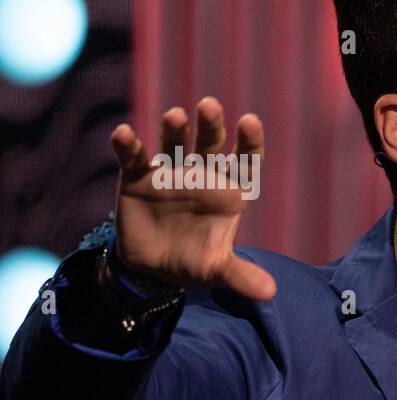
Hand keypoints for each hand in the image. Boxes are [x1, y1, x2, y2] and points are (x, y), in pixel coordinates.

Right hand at [109, 97, 275, 300]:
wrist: (153, 270)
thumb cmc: (195, 262)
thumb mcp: (217, 271)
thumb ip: (241, 276)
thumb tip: (269, 294)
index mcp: (228, 191)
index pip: (244, 161)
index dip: (249, 142)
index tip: (250, 122)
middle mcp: (201, 175)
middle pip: (210, 143)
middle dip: (211, 125)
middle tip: (210, 106)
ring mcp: (169, 173)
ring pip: (174, 143)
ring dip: (175, 129)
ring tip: (176, 116)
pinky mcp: (137, 178)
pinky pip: (133, 156)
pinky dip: (128, 144)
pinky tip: (124, 134)